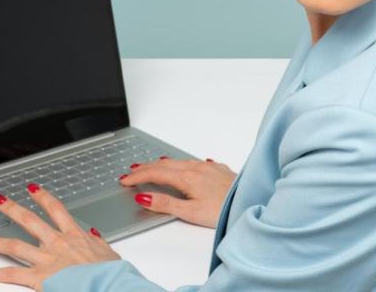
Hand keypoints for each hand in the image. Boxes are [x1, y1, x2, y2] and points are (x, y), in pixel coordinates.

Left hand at [0, 184, 120, 289]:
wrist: (108, 285)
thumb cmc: (110, 273)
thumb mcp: (107, 252)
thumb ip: (97, 242)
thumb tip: (92, 235)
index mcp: (74, 235)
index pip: (55, 209)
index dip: (42, 197)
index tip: (32, 189)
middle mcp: (57, 243)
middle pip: (29, 220)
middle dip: (12, 208)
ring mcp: (46, 259)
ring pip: (15, 246)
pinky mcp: (39, 277)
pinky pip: (11, 274)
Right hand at [120, 157, 236, 228]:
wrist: (251, 203)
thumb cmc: (224, 211)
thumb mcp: (191, 213)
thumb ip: (165, 204)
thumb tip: (143, 197)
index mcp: (187, 178)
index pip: (155, 174)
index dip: (138, 177)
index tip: (124, 180)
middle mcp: (197, 168)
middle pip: (165, 164)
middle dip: (146, 167)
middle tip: (131, 171)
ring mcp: (209, 167)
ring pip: (179, 162)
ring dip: (162, 164)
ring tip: (151, 166)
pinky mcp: (219, 170)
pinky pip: (194, 162)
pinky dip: (181, 164)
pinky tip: (184, 166)